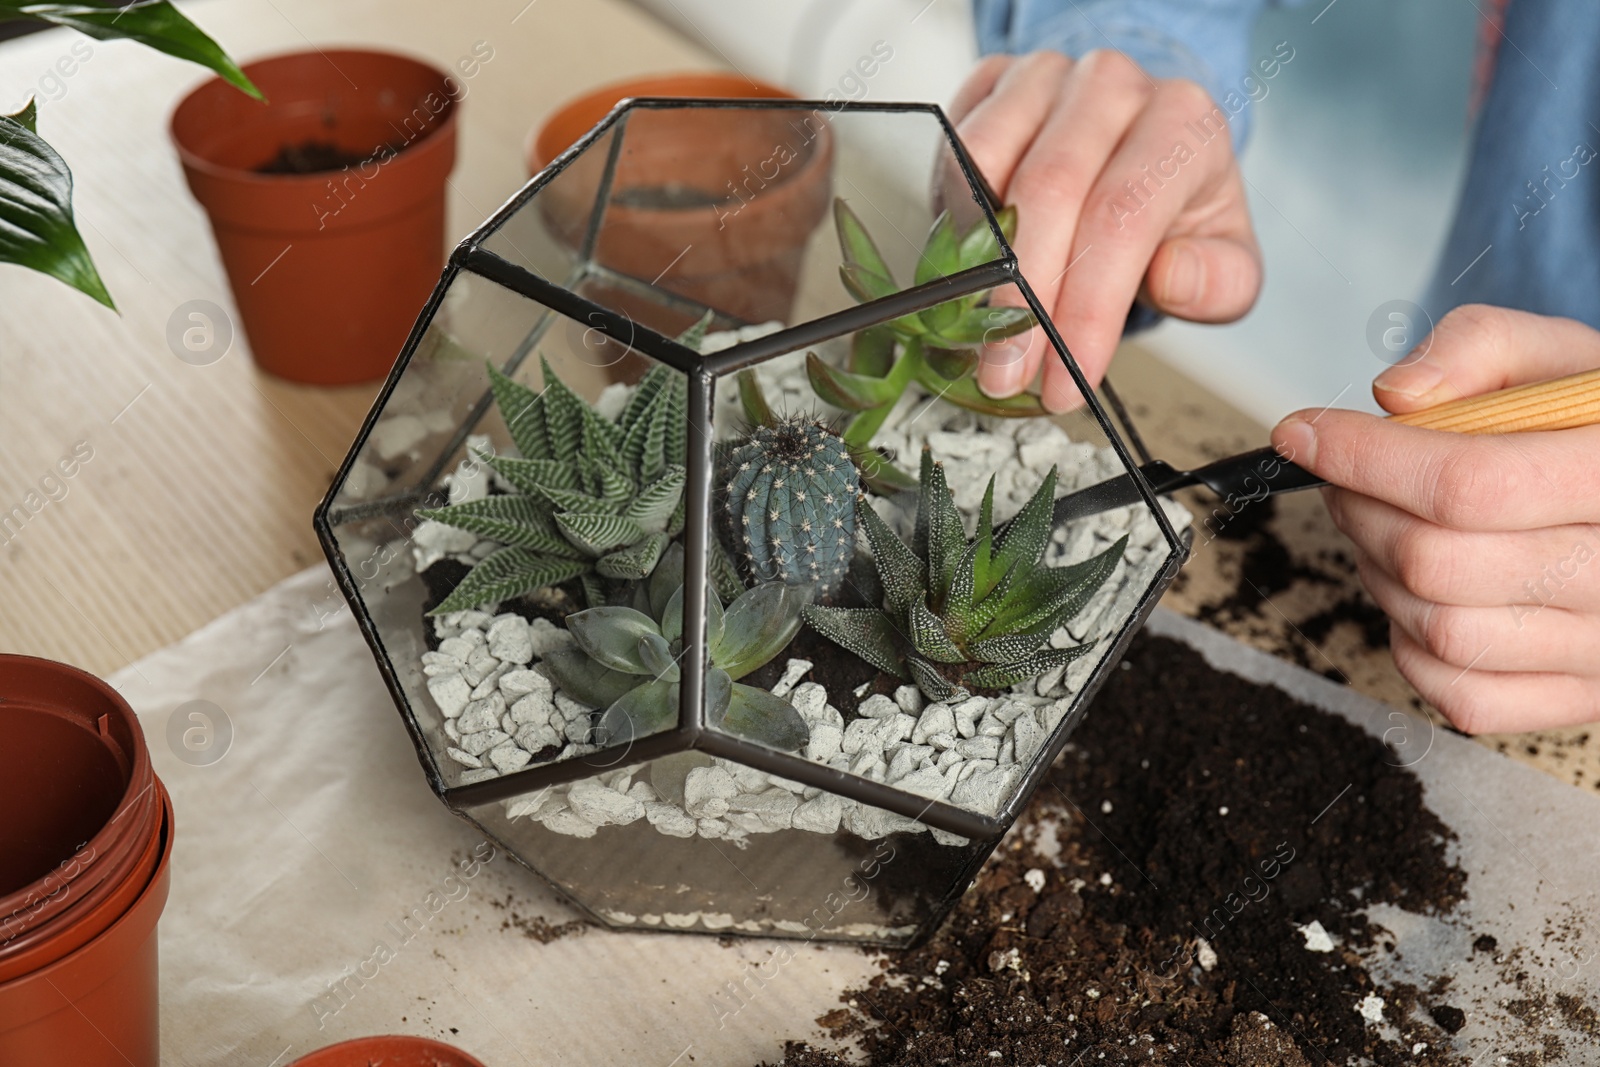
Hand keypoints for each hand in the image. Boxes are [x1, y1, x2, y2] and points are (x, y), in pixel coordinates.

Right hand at [948, 49, 1261, 410]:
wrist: (1140, 146)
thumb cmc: (1177, 209)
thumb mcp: (1224, 258)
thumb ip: (1218, 282)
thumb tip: (1174, 277)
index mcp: (1181, 122)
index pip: (1123, 218)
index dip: (1086, 308)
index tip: (1064, 378)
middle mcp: (1114, 85)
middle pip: (1051, 189)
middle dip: (1020, 299)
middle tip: (1005, 372)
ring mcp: (1047, 75)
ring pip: (990, 164)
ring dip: (973, 263)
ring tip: (976, 332)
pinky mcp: (995, 81)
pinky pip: (956, 149)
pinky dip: (952, 219)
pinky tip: (968, 273)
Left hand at [1270, 305, 1599, 732]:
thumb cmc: (1598, 422)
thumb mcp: (1561, 357)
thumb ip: (1479, 348)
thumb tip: (1397, 396)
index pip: (1467, 484)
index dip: (1363, 458)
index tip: (1302, 435)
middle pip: (1434, 562)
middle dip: (1359, 511)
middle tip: (1344, 479)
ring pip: (1438, 631)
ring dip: (1378, 574)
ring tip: (1386, 525)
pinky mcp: (1584, 699)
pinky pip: (1463, 695)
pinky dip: (1414, 644)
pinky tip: (1422, 589)